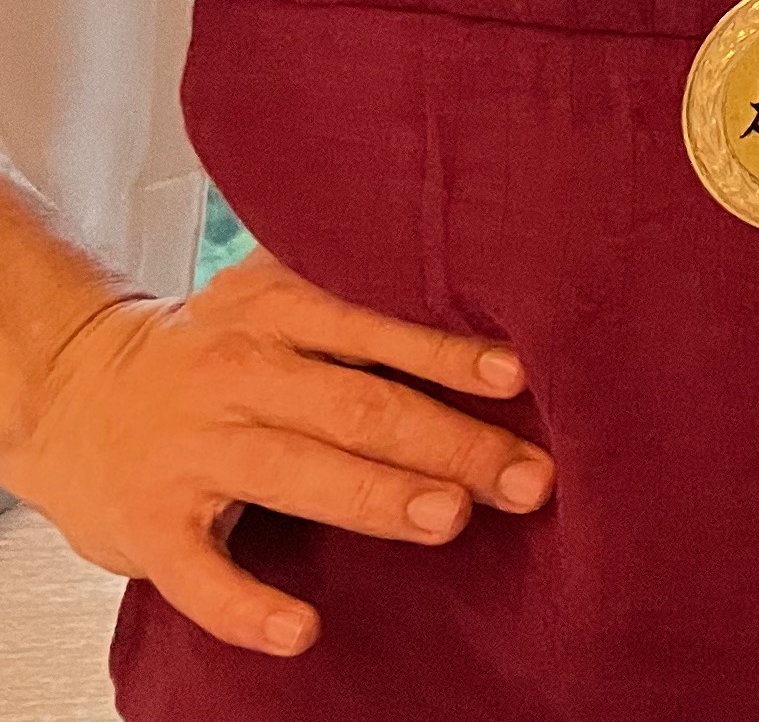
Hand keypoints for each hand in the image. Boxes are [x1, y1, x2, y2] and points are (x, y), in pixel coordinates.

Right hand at [0, 252, 552, 658]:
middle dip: (450, 444)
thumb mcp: (269, 297)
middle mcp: (237, 374)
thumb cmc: (207, 347)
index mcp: (275, 311)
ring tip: (450, 519)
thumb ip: (354, 298)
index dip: (450, 356)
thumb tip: (484, 293)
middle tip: (527, 478)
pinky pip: (201, 576)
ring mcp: (190, 452)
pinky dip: (249, 607)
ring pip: (297, 476)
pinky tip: (303, 629)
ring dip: (378, 498)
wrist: (68, 389)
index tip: (520, 379)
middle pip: (358, 408)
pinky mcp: (148, 526)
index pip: (376, 332)